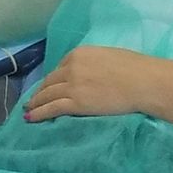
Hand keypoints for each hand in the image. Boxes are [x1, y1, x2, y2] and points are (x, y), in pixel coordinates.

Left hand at [23, 46, 156, 122]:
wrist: (144, 81)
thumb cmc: (135, 68)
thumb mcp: (108, 56)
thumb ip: (94, 63)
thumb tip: (92, 73)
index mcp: (79, 54)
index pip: (60, 68)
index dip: (53, 80)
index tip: (49, 87)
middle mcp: (71, 67)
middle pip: (50, 81)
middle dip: (40, 92)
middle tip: (33, 100)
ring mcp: (72, 85)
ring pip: (47, 95)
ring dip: (35, 103)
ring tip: (29, 110)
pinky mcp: (76, 102)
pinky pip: (52, 108)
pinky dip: (39, 113)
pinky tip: (31, 118)